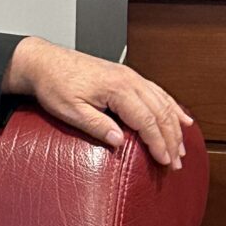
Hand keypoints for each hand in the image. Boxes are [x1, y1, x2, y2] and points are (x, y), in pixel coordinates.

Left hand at [2, 36, 193, 168]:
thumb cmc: (54, 84)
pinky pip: (157, 93)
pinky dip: (172, 107)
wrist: (44, 62)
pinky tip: (181, 118)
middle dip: (171, 140)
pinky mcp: (127, 76)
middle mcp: (129, 80)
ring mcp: (130, 77)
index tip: (164, 161)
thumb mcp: (71, 110)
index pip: (147, 120)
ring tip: (181, 148)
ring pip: (163, 103)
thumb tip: (119, 142)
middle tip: (175, 163)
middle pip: (160, 113)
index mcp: (117, 88)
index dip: (158, 143)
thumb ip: (96, 125)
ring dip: (174, 127)